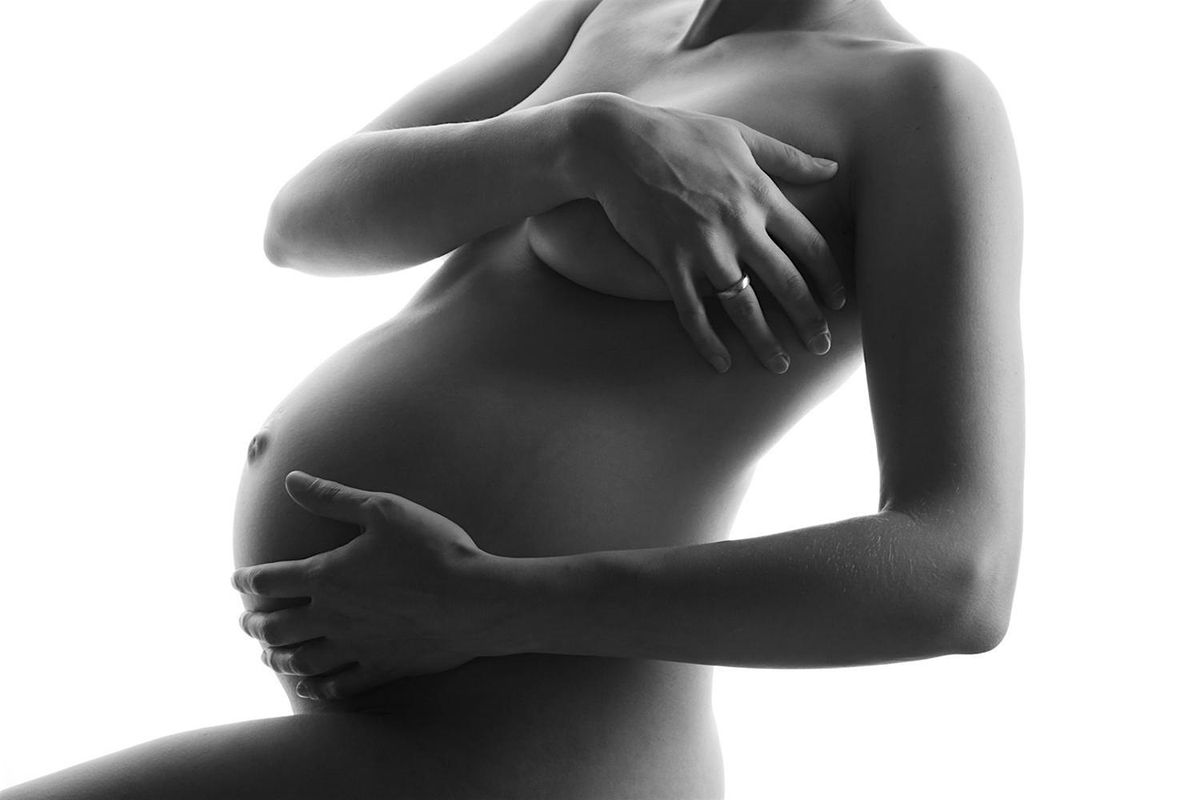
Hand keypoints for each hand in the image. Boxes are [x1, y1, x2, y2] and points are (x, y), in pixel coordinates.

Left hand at [231, 471, 511, 699]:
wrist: (474, 600)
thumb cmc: (432, 548)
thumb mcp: (383, 509)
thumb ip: (333, 496)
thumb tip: (291, 479)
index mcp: (327, 575)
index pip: (269, 580)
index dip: (246, 580)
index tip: (237, 580)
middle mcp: (332, 616)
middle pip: (275, 627)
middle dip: (254, 623)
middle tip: (246, 621)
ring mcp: (355, 647)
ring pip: (300, 661)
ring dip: (277, 657)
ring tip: (268, 655)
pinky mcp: (381, 668)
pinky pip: (338, 685)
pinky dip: (316, 688)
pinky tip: (308, 686)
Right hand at [568, 92, 844, 373]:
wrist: (615, 144)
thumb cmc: (679, 133)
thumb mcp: (740, 136)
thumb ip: (788, 157)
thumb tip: (834, 168)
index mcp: (760, 194)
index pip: (810, 245)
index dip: (829, 279)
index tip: (838, 303)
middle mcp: (738, 225)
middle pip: (786, 282)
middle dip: (809, 320)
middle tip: (821, 346)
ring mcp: (702, 246)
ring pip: (744, 305)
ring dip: (765, 341)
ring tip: (779, 365)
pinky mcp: (668, 261)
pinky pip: (694, 312)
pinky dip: (709, 341)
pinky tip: (723, 363)